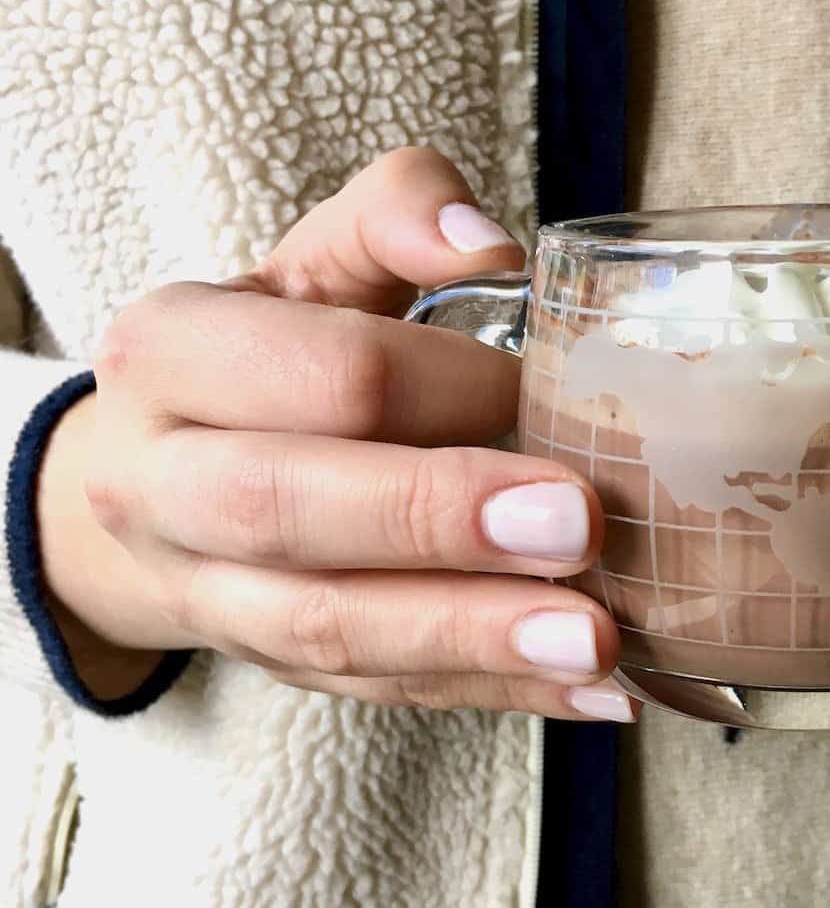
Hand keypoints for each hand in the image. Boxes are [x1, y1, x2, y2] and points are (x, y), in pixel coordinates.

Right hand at [38, 148, 636, 722]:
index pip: (321, 374)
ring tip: (595, 640)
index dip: (442, 382)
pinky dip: (490, 692)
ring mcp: (210, 592)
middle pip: (292, 509)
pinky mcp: (272, 663)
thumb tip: (490, 247)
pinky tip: (587, 692)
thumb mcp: (313, 261)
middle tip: (577, 522)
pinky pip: (378, 690)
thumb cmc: (264, 349)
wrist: (157, 472)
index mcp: (173, 355)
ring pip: (329, 626)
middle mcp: (163, 483)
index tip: (537, 384)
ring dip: (472, 637)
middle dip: (440, 519)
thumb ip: (396, 215)